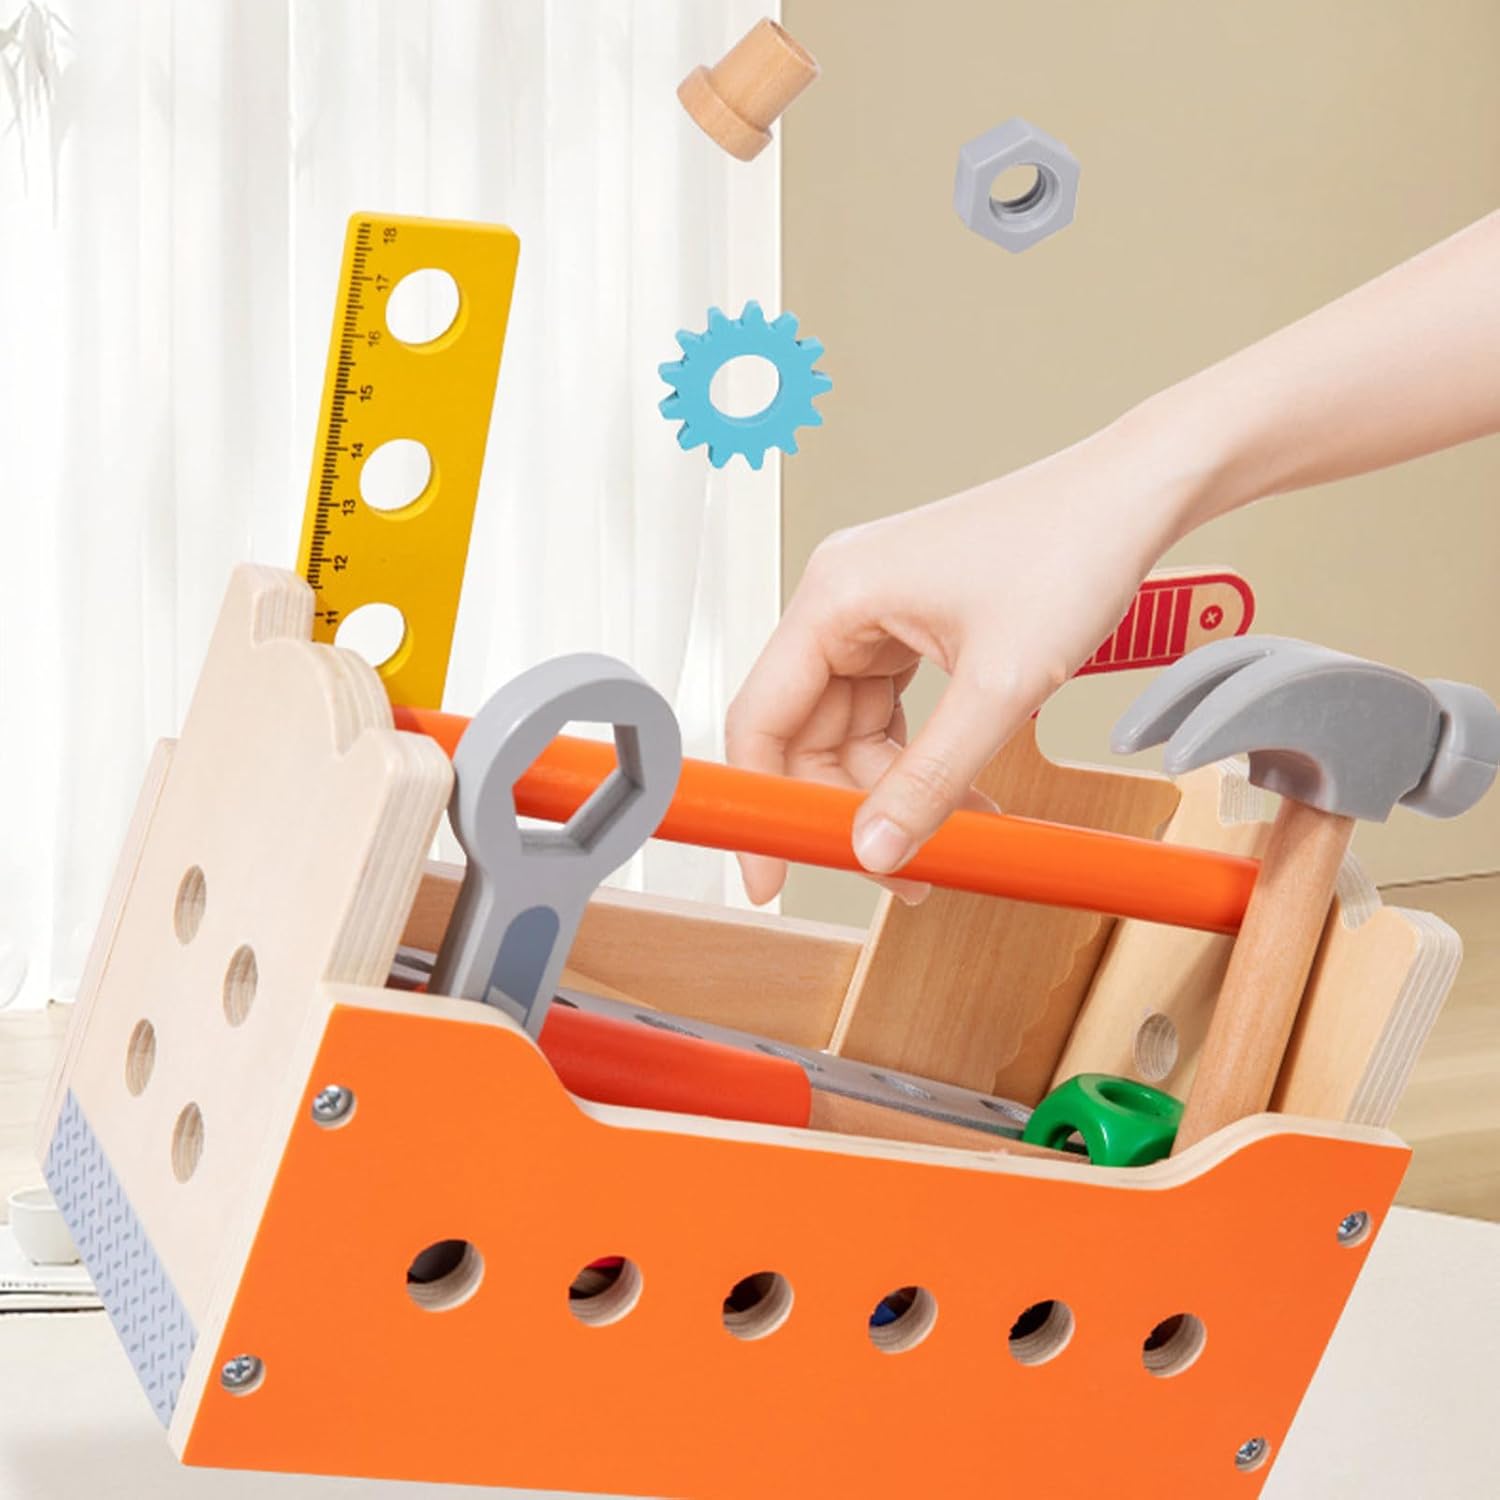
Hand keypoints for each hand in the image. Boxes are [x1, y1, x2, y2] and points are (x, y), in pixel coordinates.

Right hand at [725, 422, 1197, 903]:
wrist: (1135, 495)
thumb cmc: (1072, 548)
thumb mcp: (999, 687)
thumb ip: (931, 779)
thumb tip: (875, 849)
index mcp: (835, 595)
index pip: (760, 719)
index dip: (761, 803)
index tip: (771, 875)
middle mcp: (841, 599)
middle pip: (807, 734)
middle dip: (851, 806)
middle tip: (898, 868)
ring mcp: (875, 613)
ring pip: (852, 730)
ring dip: (895, 788)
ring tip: (956, 831)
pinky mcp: (910, 625)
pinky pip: (888, 711)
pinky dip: (918, 758)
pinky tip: (962, 789)